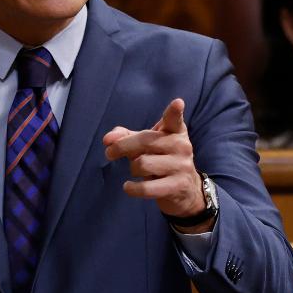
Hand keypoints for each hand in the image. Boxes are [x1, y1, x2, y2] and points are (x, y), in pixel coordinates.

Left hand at [103, 98, 209, 229]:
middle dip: (122, 147)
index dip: (175, 111)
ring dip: (133, 169)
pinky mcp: (178, 186)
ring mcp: (182, 166)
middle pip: (144, 141)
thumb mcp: (146, 145)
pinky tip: (129, 187)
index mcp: (175, 131)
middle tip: (110, 153)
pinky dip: (132, 188)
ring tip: (138, 172)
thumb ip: (125, 137)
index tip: (177, 103)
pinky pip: (146, 187)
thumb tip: (107, 140)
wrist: (185, 189)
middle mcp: (182, 146)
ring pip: (142, 164)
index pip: (174, 119)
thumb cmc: (161, 160)